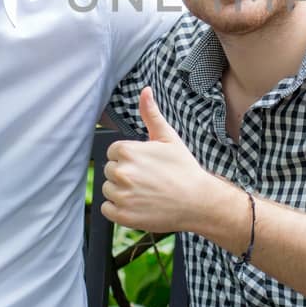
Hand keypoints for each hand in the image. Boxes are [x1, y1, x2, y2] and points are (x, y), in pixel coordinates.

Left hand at [101, 88, 234, 235]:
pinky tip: (138, 205)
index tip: (146, 165)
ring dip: (121, 191)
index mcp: (127, 151)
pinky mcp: (122, 215)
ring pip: (108, 189)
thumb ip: (151, 114)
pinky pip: (107, 209)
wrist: (198, 201)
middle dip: (125, 173)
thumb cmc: (184, 168)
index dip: (129, 158)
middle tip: (148, 179)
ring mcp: (121, 195)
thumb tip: (145, 90)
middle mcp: (121, 173)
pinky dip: (119, 209)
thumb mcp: (168, 138)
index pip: (113, 152)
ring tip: (145, 192)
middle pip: (109, 170)